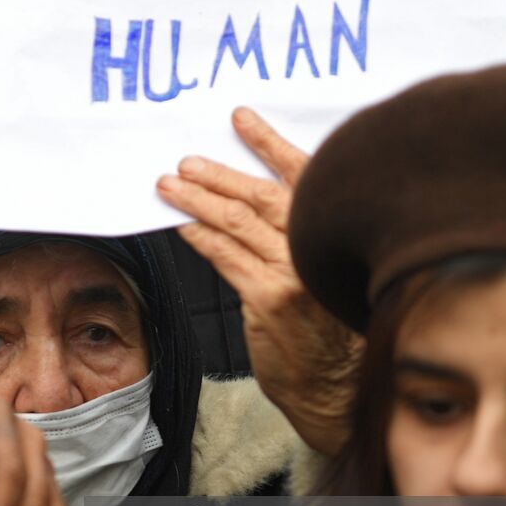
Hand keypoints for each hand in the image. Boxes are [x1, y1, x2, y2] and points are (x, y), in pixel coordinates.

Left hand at [156, 107, 359, 455]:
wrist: (335, 386)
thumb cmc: (330, 329)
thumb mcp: (325, 270)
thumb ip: (299, 235)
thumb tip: (249, 200)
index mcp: (333, 232)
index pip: (301, 175)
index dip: (269, 143)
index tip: (241, 119)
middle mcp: (315, 246)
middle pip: (262, 194)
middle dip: (218, 173)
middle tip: (186, 161)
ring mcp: (293, 272)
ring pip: (237, 222)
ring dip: (198, 200)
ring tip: (170, 185)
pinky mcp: (268, 299)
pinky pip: (225, 256)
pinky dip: (200, 236)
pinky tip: (181, 225)